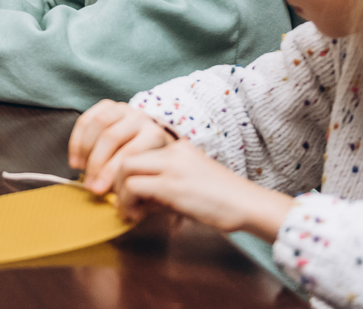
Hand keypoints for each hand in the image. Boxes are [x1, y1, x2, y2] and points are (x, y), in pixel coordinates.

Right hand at [68, 99, 174, 192]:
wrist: (156, 136)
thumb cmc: (152, 162)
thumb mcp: (154, 172)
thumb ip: (138, 182)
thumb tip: (120, 206)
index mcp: (154, 135)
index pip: (128, 154)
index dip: (110, 173)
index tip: (99, 191)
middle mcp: (140, 118)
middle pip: (110, 138)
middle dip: (96, 164)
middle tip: (88, 184)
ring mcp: (123, 109)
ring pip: (97, 125)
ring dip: (84, 150)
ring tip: (80, 169)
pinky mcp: (108, 105)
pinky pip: (86, 119)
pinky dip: (77, 140)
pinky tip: (75, 159)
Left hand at [115, 140, 292, 237]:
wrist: (250, 205)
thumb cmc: (223, 200)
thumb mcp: (187, 184)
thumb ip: (160, 187)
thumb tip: (132, 199)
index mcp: (176, 147)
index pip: (135, 147)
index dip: (121, 168)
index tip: (119, 188)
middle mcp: (172, 151)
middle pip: (124, 154)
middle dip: (112, 178)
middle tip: (114, 198)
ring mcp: (172, 167)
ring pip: (125, 168)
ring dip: (119, 192)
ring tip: (125, 210)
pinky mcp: (173, 186)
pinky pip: (135, 188)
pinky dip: (128, 202)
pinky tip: (134, 215)